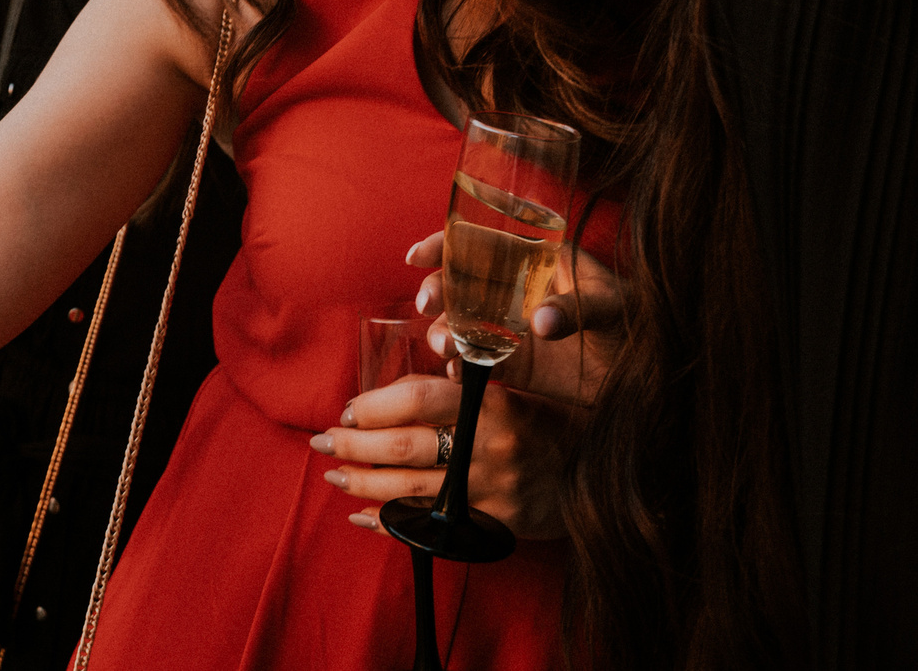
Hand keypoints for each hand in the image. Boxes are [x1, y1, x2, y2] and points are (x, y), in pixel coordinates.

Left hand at [310, 369, 579, 540]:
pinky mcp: (492, 524)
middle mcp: (486, 445)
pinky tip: (364, 518)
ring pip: (409, 488)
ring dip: (363, 483)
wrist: (595, 473)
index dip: (374, 405)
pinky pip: (430, 525)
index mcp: (487, 403)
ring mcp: (489, 489)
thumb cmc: (543, 424)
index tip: (348, 409)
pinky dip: (391, 524)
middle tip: (322, 441)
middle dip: (352, 444)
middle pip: (403, 445)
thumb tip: (391, 394)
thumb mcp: (507, 394)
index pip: (416, 398)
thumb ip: (455, 390)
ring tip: (335, 477)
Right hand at [410, 230, 624, 406]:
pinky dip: (459, 366)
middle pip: (460, 282)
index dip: (444, 244)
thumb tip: (541, 322)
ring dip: (443, 331)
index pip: (481, 241)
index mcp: (535, 259)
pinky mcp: (515, 365)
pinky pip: (475, 361)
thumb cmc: (637, 320)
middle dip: (437, 292)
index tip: (416, 256)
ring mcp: (512, 328)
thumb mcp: (611, 305)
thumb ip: (578, 308)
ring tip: (445, 347)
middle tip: (428, 307)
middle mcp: (515, 291)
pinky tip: (457, 372)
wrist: (652, 372)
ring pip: (461, 323)